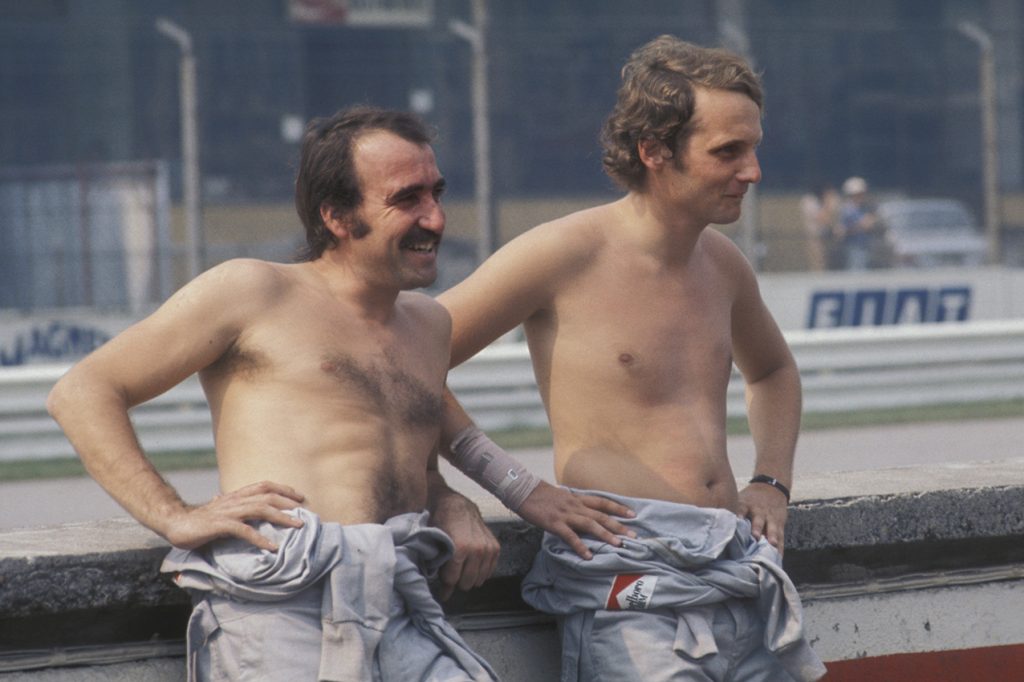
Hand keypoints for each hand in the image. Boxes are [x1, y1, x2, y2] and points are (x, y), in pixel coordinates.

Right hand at [161, 480, 305, 551]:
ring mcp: (228, 512)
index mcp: (236, 496)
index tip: (299, 496)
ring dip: (281, 517)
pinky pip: (243, 530)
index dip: (283, 488)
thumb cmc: (200, 520)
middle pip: (267, 495)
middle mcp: (235, 500)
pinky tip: (271, 547)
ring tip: (297, 526)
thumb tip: (249, 514)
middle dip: (289, 501)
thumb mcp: (222, 511)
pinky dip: (259, 538)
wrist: (174, 523)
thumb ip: (236, 510)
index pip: (263, 486)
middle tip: (305, 511)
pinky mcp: (220, 525)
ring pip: (260, 509)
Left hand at [429, 491, 499, 599]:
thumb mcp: (434, 541)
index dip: (445, 587)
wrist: (456, 504)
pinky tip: (472, 567)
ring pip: (479, 579)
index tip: (443, 593)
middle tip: (451, 576)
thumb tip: (437, 584)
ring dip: (469, 578)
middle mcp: (477, 550)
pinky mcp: (495, 548)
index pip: (452, 580)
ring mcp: (488, 549)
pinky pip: (490, 571)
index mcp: (460, 548)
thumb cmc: (442, 521)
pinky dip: (481, 572)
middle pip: (467, 582)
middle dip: (457, 582)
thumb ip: (437, 563)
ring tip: (461, 570)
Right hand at [516, 483, 634, 559]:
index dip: (618, 508)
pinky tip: (588, 556)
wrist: (523, 490)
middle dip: (619, 526)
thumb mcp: (562, 496)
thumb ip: (574, 504)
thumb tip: (583, 511)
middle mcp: (575, 505)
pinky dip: (580, 546)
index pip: (603, 502)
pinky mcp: (555, 523)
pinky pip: (570, 536)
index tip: (633, 514)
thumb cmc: (541, 494)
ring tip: (618, 545)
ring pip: (590, 524)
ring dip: (605, 535)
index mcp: (578, 498)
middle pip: (601, 515)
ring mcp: (566, 514)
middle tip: (633, 536)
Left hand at [737, 483, 787, 554]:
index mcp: (746, 505)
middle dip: (756, 529)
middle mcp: (759, 512)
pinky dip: (780, 548)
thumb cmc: (750, 498)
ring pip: (772, 528)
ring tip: (772, 544)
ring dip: (772, 536)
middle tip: (755, 537)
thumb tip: (712, 525)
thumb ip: (730, 510)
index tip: (736, 522)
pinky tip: (778, 557)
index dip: (739, 515)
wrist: (771, 487)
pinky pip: (781, 537)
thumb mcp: (740, 499)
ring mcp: (770, 518)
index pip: (742, 509)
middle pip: (758, 520)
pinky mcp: (779, 524)